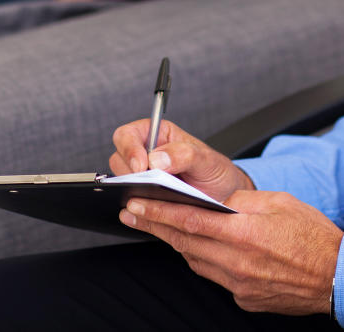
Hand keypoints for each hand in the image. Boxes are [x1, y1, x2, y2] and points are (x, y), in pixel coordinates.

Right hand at [110, 119, 253, 203]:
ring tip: (155, 196)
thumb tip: (157, 158)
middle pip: (118, 158)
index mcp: (158, 134)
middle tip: (147, 184)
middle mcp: (146, 153)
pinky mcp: (143, 198)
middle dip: (129, 172)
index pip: (128, 134)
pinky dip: (136, 206)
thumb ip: (185, 154)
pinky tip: (152, 209)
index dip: (129, 149)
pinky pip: (129, 200)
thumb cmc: (215, 172)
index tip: (141, 166)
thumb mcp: (207, 160)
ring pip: (121, 180)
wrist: (224, 198)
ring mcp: (143, 177)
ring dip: (133, 189)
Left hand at [120, 189, 342, 315]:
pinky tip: (198, 248)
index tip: (136, 204)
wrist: (338, 277)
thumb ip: (242, 200)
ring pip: (195, 260)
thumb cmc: (314, 238)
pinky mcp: (244, 298)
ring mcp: (239, 283)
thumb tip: (216, 200)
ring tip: (159, 225)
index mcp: (245, 233)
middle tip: (131, 214)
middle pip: (183, 242)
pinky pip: (213, 276)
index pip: (189, 220)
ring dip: (175, 242)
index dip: (158, 212)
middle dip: (154, 225)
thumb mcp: (279, 202)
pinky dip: (202, 260)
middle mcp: (237, 261)